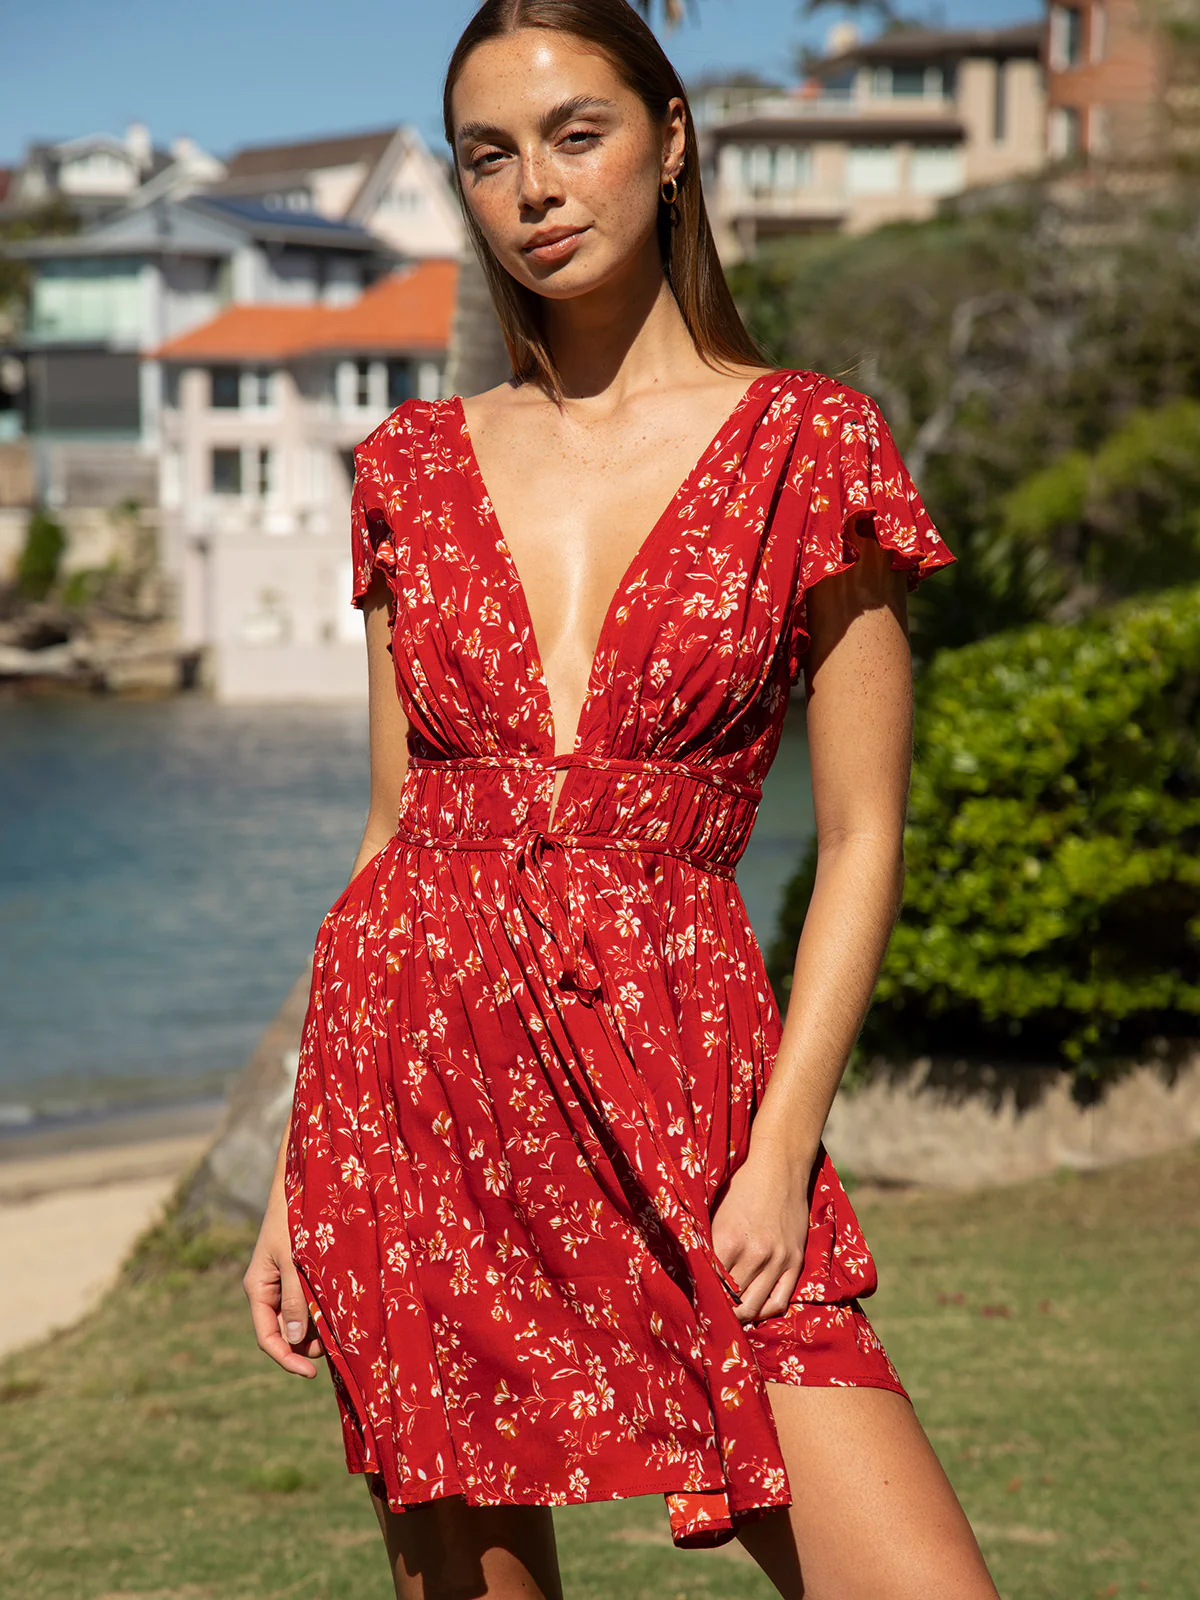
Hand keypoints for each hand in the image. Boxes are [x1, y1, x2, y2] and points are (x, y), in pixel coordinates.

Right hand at [243, 1184, 323, 1377]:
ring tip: (338, 1320)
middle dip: (306, 1343)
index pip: (268, 1338)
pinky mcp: (296, 1273)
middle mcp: (267, 1289)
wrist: (300, 1184)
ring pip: (296, 1319)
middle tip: (335, 1340)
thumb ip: (293, 1298)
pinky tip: (336, 1304)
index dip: (288, 1359)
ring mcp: (281, 1282)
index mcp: (258, 1289)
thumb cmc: (293, 1219)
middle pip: (283, 1332)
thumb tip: (292, 1339)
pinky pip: (306, 1301)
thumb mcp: (294, 1261)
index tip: (313, 1373)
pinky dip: (319, 1308)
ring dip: (315, 1326)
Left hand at [710, 1136, 816, 1325]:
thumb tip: (692, 1270)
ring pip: (755, 1305)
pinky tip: (754, 1310)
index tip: (693, 1302)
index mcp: (728, 1239)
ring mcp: (777, 1259)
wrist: (780, 1166)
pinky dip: (765, 1311)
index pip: (710, 1283)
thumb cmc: (742, 1185)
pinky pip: (781, 1300)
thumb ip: (708, 1242)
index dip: (700, 1295)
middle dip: (718, 1309)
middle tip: (708, 1315)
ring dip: (739, 1315)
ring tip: (728, 1317)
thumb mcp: (716, 1211)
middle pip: (731, 1299)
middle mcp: (755, 1253)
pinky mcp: (795, 1260)